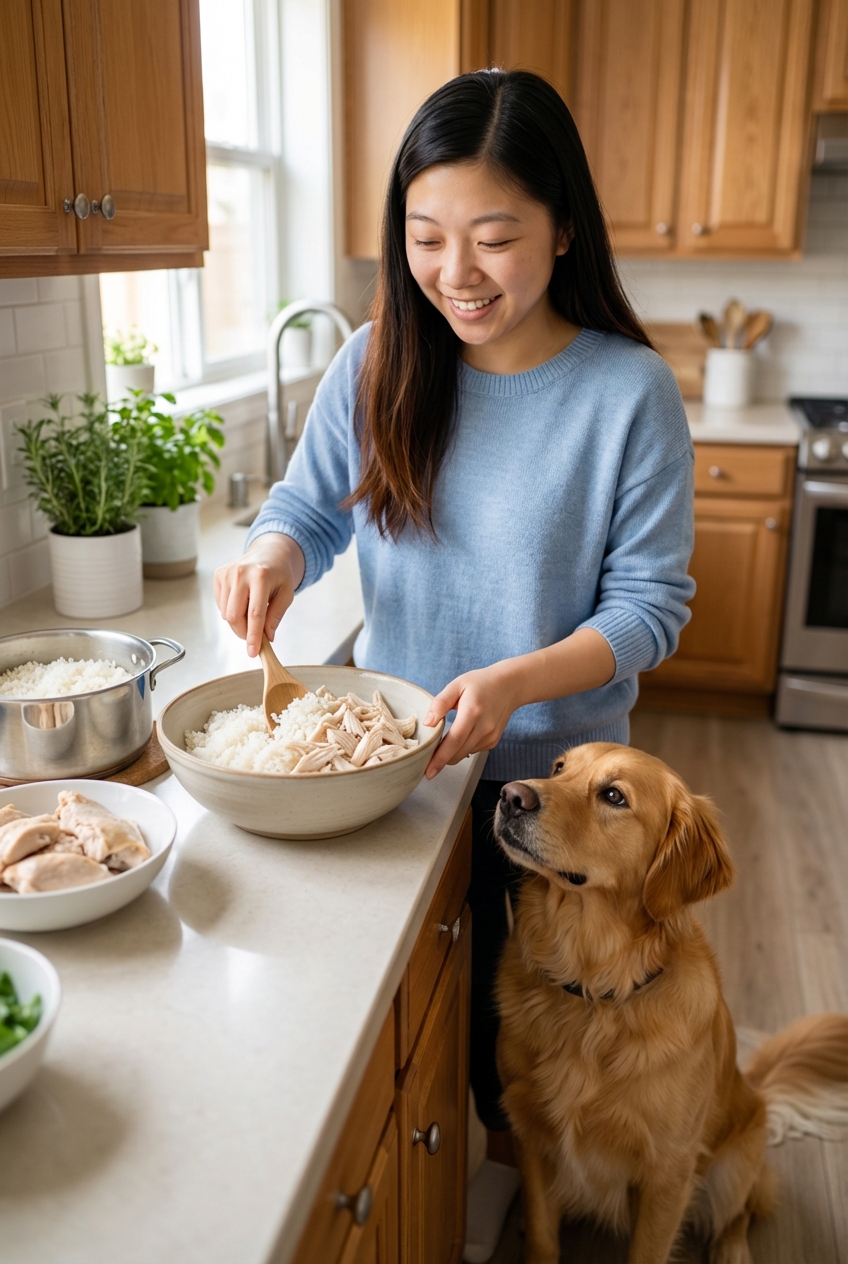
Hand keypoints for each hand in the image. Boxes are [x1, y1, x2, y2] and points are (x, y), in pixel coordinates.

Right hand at [213, 534, 304, 655]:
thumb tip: (267, 637)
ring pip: (225, 613)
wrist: (268, 553)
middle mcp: (240, 573)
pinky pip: (221, 605)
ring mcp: (226, 573)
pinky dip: (231, 611)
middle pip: (235, 616)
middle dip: (244, 633)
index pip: (255, 614)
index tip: (253, 652)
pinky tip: (242, 603)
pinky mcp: (218, 575)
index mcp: (261, 577)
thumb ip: (276, 616)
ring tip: (251, 615)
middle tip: (254, 637)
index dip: (254, 636)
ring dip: (238, 623)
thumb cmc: (279, 575)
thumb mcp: (286, 594)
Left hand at [423, 662, 519, 778]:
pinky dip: (462, 747)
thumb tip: (428, 723)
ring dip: (451, 753)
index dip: (439, 758)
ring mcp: (491, 736)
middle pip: (458, 753)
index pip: (454, 741)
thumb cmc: (480, 683)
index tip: (428, 772)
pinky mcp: (493, 741)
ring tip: (444, 739)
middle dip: (441, 760)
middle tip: (426, 758)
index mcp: (472, 712)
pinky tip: (463, 733)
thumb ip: (440, 703)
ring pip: (464, 754)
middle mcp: (484, 727)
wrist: (509, 686)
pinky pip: (472, 750)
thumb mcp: (457, 685)